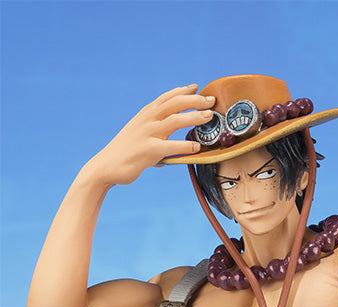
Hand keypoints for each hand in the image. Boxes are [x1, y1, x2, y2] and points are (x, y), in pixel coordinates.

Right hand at [84, 84, 214, 186]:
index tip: (197, 87)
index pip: (167, 97)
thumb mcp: (139, 134)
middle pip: (174, 103)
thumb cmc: (125, 152)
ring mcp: (147, 134)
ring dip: (194, 117)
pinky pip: (171, 146)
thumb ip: (155, 132)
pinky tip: (197, 148)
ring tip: (209, 117)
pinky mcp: (148, 151)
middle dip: (195, 100)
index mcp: (145, 114)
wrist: (105, 166)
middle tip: (211, 100)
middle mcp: (147, 120)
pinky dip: (185, 146)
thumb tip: (171, 142)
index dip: (183, 91)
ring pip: (175, 120)